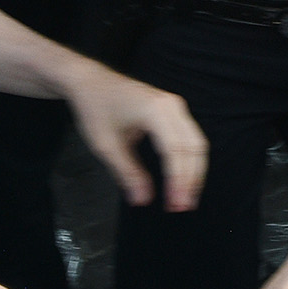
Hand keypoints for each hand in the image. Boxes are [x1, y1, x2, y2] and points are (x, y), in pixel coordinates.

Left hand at [61, 62, 207, 210]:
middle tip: (183, 206)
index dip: (178, 180)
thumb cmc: (96, 108)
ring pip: (197, 143)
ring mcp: (176, 106)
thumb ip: (127, 173)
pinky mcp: (174, 111)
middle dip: (192, 179)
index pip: (176, 150)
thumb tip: (143, 200)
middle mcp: (172, 106)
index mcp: (155, 111)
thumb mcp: (106, 145)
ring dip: (194, 171)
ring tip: (185, 197)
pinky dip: (189, 160)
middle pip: (194, 147)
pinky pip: (190, 137)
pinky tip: (183, 178)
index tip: (174, 204)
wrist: (90, 82)